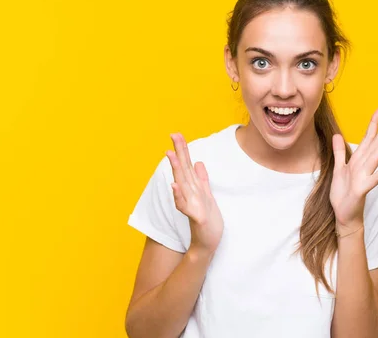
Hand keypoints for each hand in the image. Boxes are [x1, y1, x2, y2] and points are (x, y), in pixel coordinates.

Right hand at [166, 132, 222, 254]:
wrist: (207, 243)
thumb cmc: (207, 220)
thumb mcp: (207, 196)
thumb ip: (202, 180)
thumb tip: (198, 163)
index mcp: (194, 187)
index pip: (186, 165)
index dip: (182, 149)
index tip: (177, 134)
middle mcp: (190, 193)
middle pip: (182, 169)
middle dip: (178, 152)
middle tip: (173, 135)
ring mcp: (191, 205)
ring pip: (182, 184)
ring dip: (175, 169)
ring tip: (169, 154)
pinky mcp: (196, 217)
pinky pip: (186, 205)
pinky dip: (179, 195)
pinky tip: (174, 185)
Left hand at [330, 107, 377, 233]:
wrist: (343, 214)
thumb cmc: (343, 193)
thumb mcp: (338, 169)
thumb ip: (339, 152)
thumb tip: (337, 135)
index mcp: (358, 159)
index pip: (368, 137)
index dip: (374, 122)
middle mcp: (364, 165)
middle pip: (377, 143)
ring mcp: (365, 176)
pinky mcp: (363, 188)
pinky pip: (375, 177)